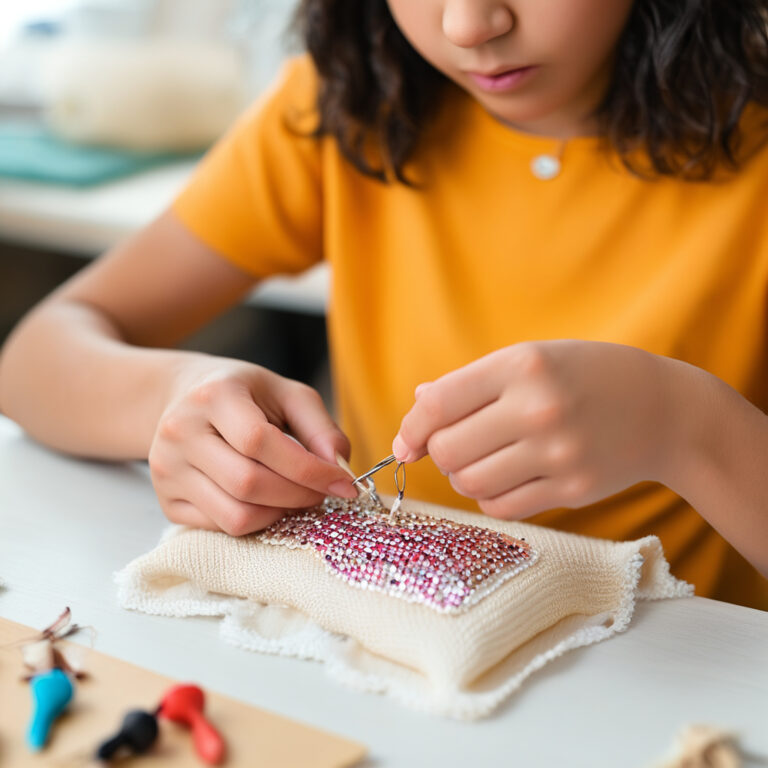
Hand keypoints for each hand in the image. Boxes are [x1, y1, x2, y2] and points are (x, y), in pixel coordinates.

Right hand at [149, 357, 355, 534]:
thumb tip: (340, 468)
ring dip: (280, 514)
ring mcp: (167, 469)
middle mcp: (181, 432)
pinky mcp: (166, 501)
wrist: (185, 398)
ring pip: (235, 515)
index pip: (260, 442)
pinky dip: (256, 521)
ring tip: (297, 497)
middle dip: (298, 495)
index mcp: (214, 396)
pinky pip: (220, 528)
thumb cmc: (246, 395)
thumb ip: (320, 427)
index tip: (344, 483)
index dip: (308, 469)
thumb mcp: (287, 394)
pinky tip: (268, 502)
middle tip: (322, 492)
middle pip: (248, 483)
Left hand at [392, 341, 676, 518]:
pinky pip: (501, 507)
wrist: (662, 409)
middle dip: (440, 454)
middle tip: (456, 447)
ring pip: (470, 484)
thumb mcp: (532, 358)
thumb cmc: (584, 377)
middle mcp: (538, 408)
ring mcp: (558, 453)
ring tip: (485, 460)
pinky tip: (507, 478)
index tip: (406, 443)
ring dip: (464, 477)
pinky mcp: (573, 489)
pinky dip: (491, 497)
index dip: (412, 427)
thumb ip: (472, 383)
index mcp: (522, 365)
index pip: (439, 403)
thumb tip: (418, 409)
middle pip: (449, 451)